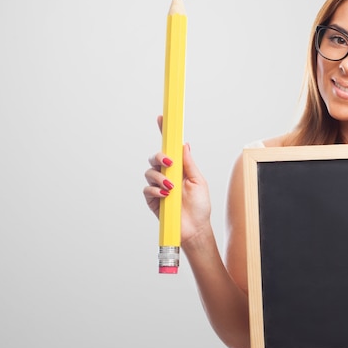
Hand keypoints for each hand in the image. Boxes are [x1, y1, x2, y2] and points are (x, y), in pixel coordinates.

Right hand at [143, 116, 211, 242]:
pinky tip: (165, 195)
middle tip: (168, 162)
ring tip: (171, 187)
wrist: (195, 228)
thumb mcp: (199, 181)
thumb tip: (184, 144)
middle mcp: (167, 175)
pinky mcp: (152, 199)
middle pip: (155, 157)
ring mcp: (158, 187)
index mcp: (180, 168)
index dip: (165, 132)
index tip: (162, 118)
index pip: (170, 148)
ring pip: (150, 172)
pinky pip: (147, 189)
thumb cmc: (200, 206)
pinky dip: (155, 190)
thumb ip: (189, 163)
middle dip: (159, 156)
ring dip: (160, 177)